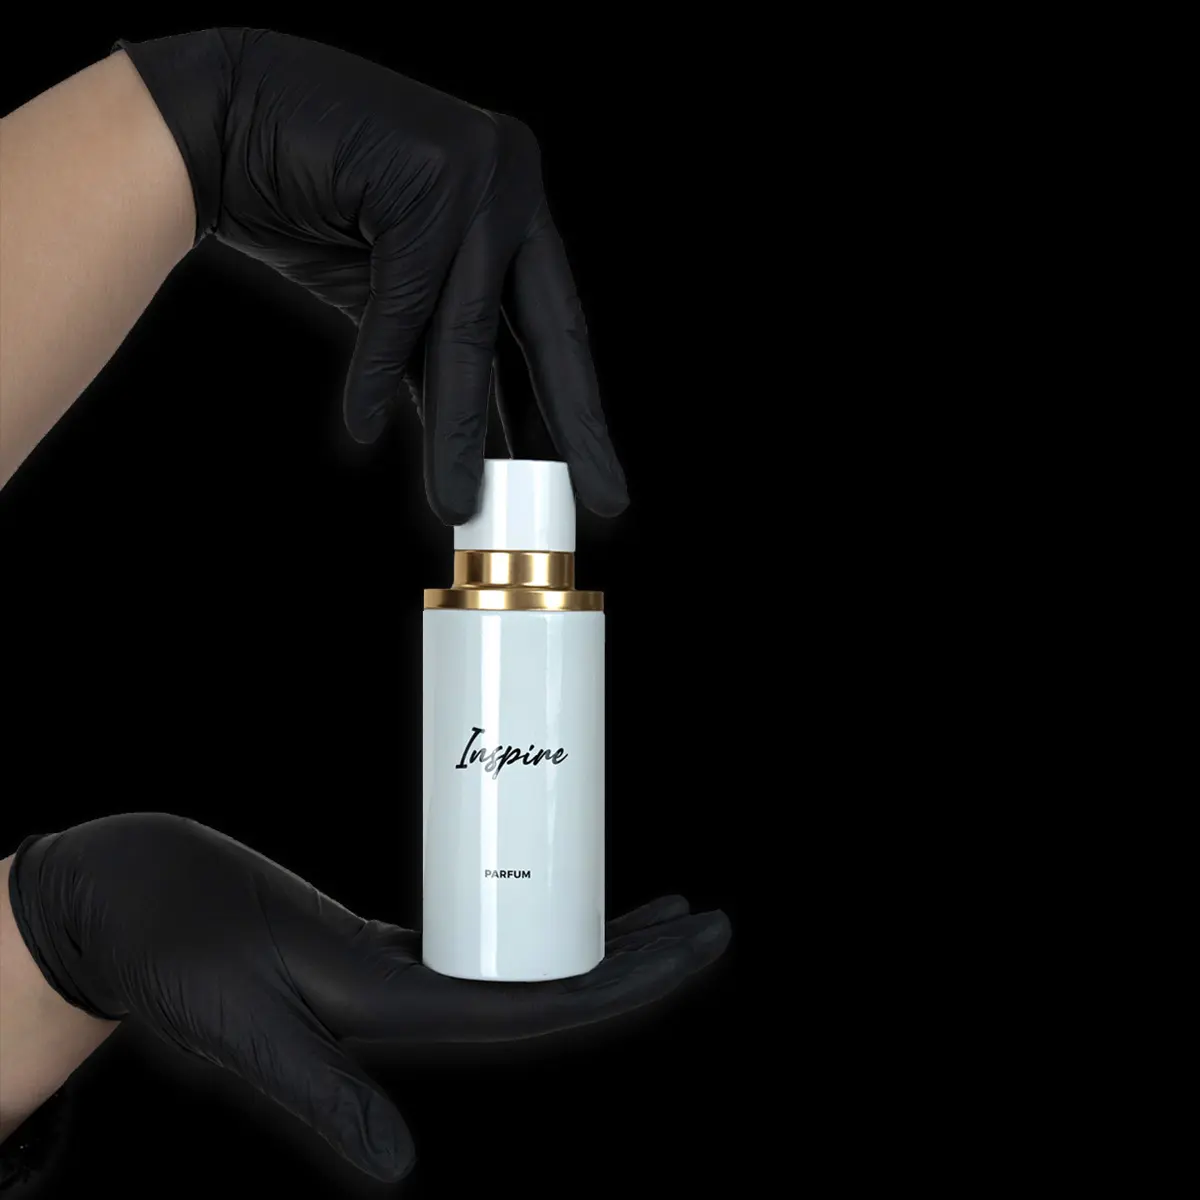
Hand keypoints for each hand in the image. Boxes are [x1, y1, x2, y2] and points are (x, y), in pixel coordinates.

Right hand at [8, 813, 729, 1180]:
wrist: (127, 906)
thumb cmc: (172, 961)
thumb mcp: (239, 1032)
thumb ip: (318, 1100)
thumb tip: (402, 1177)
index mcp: (398, 1023)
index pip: (542, 1009)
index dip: (626, 978)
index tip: (697, 939)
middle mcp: (414, 1006)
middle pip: (551, 987)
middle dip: (637, 959)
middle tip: (710, 919)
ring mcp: (400, 978)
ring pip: (520, 961)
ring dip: (592, 939)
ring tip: (662, 909)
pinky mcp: (378, 950)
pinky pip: (477, 934)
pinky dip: (526, 913)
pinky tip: (553, 893)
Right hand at [114, 28, 628, 523]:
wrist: (218, 122)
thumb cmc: (309, 206)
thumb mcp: (394, 301)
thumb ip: (441, 361)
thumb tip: (478, 453)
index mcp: (518, 214)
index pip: (554, 332)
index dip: (573, 414)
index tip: (596, 479)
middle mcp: (514, 186)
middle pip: (548, 334)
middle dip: (572, 428)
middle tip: (601, 502)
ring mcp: (478, 174)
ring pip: (469, 332)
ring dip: (459, 431)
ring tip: (458, 506)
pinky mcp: (429, 177)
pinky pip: (405, 302)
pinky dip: (376, 370)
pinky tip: (362, 427)